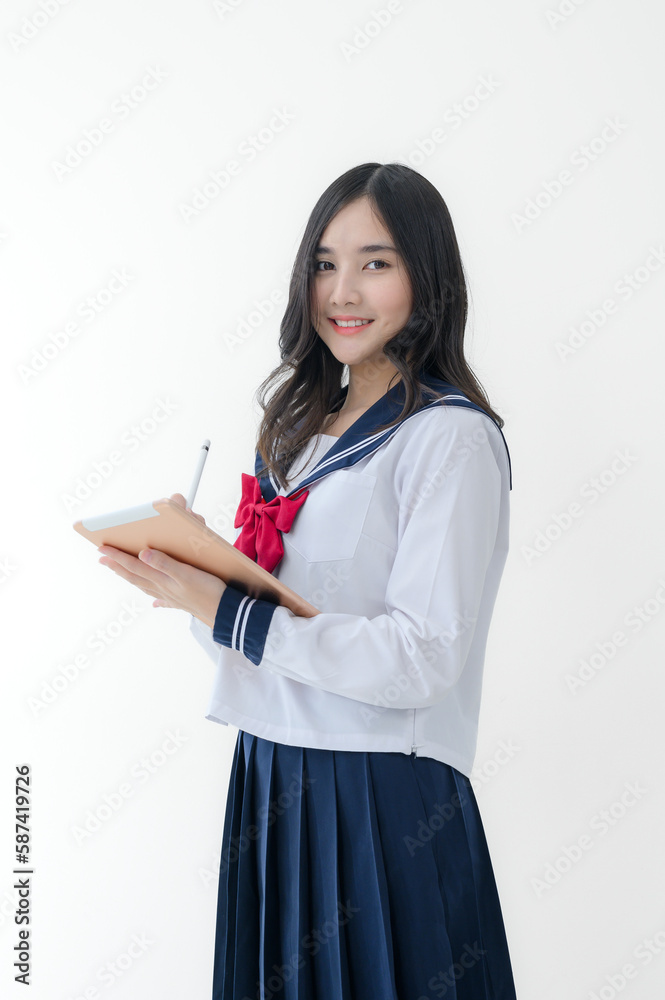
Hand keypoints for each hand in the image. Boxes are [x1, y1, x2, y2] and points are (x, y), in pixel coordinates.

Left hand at [97, 493, 224, 627]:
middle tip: (103, 559)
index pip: (135, 565)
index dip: (118, 557)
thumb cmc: (209, 592)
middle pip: (136, 576)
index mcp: (163, 579)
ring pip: (146, 586)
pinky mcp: (183, 603)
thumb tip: (142, 553)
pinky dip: (157, 600)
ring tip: (121, 573)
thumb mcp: (187, 574)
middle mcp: (164, 589)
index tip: (102, 549)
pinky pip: (165, 601)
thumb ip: (165, 563)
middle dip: (118, 566)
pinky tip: (155, 603)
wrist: (227, 614)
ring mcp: (172, 597)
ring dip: (132, 578)